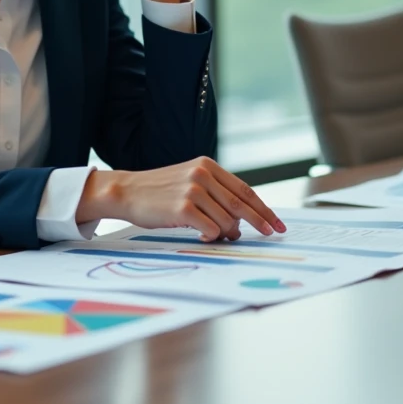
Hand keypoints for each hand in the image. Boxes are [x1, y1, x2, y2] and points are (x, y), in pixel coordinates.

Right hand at [77, 157, 286, 241]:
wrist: (126, 192)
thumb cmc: (159, 192)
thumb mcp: (189, 180)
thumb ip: (214, 192)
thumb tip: (241, 220)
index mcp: (208, 166)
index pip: (244, 189)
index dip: (263, 208)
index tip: (276, 222)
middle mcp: (203, 174)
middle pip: (242, 204)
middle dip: (260, 221)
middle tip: (271, 234)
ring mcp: (193, 190)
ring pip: (227, 220)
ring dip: (228, 233)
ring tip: (219, 237)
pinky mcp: (183, 208)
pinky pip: (211, 230)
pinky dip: (211, 237)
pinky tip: (203, 236)